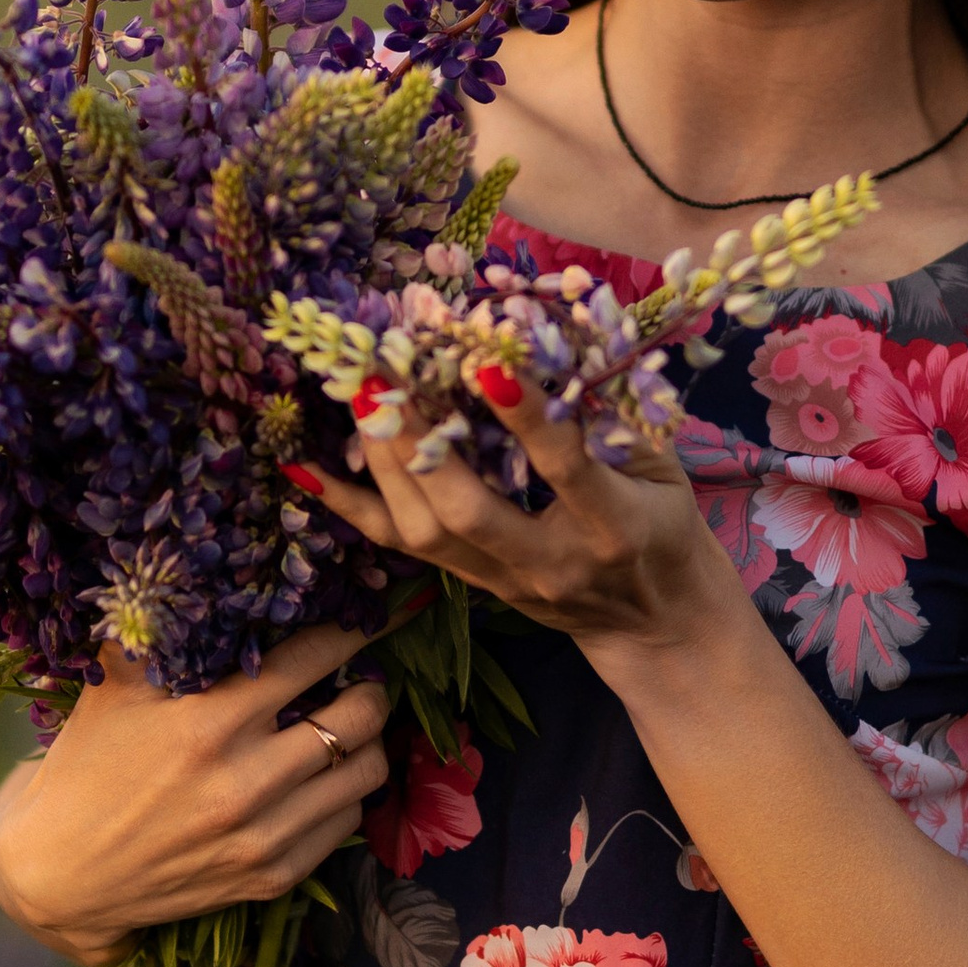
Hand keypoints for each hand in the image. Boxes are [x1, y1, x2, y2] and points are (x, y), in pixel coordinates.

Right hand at [0, 619, 391, 966]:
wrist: (64, 875)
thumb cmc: (88, 767)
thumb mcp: (111, 689)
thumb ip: (159, 631)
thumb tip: (193, 567)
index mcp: (208, 723)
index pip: (313, 659)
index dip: (353, 629)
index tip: (375, 612)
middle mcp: (244, 781)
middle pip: (359, 715)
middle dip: (369, 685)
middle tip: (358, 676)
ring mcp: (262, 835)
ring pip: (366, 770)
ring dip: (368, 739)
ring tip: (347, 725)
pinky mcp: (270, 876)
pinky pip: (346, 823)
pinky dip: (346, 792)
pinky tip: (322, 776)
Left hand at [302, 376, 731, 664]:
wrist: (654, 622)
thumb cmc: (664, 526)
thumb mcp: (662, 471)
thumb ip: (612, 418)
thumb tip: (548, 344)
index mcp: (612, 527)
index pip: (566, 471)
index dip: (528, 420)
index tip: (488, 367)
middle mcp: (549, 563)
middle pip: (469, 512)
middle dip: (421, 444)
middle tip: (386, 376)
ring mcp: (503, 582)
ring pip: (425, 532)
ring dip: (383, 462)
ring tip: (357, 395)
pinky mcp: (472, 586)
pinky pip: (398, 547)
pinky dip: (349, 506)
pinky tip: (303, 469)